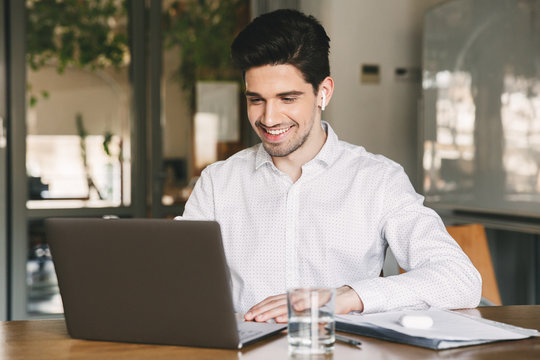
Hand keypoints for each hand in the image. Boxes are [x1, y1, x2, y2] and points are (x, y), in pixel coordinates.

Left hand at [244, 286, 363, 322]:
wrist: (344, 297)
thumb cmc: (324, 301)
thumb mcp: (306, 305)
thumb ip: (292, 309)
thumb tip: (276, 316)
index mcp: (293, 295)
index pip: (272, 300)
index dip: (260, 306)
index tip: (250, 313)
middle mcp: (297, 295)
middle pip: (276, 302)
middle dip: (262, 310)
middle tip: (250, 317)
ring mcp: (306, 298)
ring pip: (285, 304)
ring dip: (272, 313)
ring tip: (261, 318)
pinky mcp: (316, 302)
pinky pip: (302, 307)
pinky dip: (291, 313)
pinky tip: (282, 318)